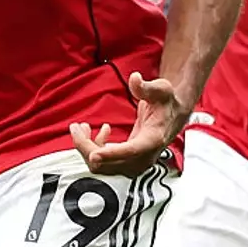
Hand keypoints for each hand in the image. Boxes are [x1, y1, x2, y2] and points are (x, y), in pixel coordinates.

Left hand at [71, 72, 186, 176]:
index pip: (131, 151)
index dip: (111, 154)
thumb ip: (146, 87)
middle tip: (75, 127)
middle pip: (109, 163)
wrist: (172, 115)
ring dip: (88, 149)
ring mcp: (135, 163)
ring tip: (81, 127)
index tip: (94, 154)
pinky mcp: (128, 163)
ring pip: (102, 166)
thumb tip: (134, 79)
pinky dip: (95, 149)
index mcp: (152, 140)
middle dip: (87, 147)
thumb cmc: (166, 102)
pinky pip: (105, 163)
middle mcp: (144, 157)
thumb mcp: (160, 89)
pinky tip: (100, 131)